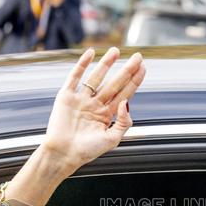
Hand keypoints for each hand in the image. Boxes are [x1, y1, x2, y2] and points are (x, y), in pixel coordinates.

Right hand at [39, 47, 145, 170]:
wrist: (62, 154)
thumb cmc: (87, 151)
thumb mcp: (112, 139)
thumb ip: (124, 122)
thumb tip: (127, 102)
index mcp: (107, 115)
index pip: (124, 94)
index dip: (134, 81)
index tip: (143, 67)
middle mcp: (95, 105)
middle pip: (114, 83)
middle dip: (126, 70)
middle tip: (138, 56)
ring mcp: (81, 99)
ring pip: (96, 77)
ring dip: (106, 63)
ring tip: (116, 51)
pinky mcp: (66, 96)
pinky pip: (75, 77)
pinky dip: (82, 65)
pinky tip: (91, 53)